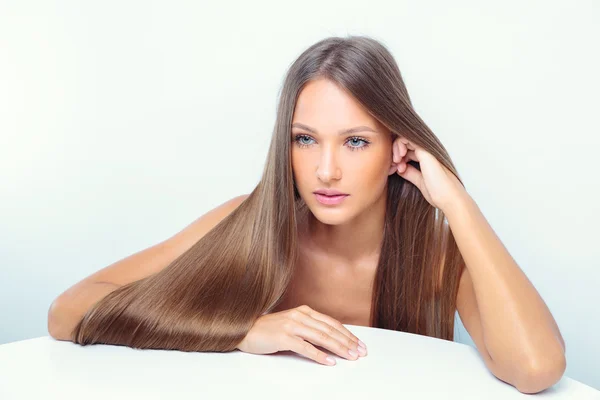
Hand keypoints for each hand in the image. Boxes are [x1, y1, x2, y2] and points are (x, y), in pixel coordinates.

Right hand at [236, 305, 366, 365]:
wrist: (245, 330)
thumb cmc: (269, 330)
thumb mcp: (292, 325)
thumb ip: (309, 329)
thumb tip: (331, 341)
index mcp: (304, 311)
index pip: (332, 323)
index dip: (348, 333)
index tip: (359, 344)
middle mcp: (300, 315)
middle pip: (330, 330)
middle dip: (348, 342)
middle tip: (360, 352)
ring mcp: (291, 325)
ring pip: (321, 337)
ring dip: (339, 348)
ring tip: (351, 356)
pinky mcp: (283, 337)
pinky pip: (305, 347)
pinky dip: (319, 355)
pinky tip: (330, 361)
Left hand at [389, 135, 466, 211]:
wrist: (449, 198)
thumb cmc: (439, 193)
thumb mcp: (419, 181)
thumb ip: (410, 173)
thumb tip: (399, 168)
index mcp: (428, 159)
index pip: (408, 150)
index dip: (398, 157)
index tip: (393, 169)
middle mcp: (428, 152)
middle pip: (406, 143)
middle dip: (395, 153)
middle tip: (392, 166)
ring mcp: (428, 150)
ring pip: (406, 139)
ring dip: (396, 148)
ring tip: (396, 162)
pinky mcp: (426, 151)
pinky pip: (408, 139)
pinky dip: (399, 145)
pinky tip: (399, 158)